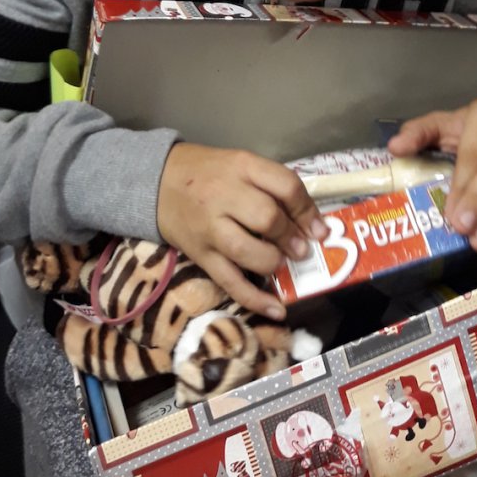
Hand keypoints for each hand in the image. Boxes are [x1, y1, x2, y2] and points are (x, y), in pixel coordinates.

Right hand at [157, 143, 328, 319]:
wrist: (156, 181)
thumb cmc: (208, 172)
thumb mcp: (241, 165)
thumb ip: (273, 188)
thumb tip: (312, 225)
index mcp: (242, 167)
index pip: (285, 185)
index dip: (308, 211)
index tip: (319, 229)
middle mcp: (224, 195)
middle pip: (267, 218)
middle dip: (291, 238)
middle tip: (301, 249)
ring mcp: (210, 227)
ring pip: (248, 251)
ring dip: (274, 262)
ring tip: (282, 264)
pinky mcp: (199, 255)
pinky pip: (229, 281)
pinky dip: (256, 299)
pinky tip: (277, 310)